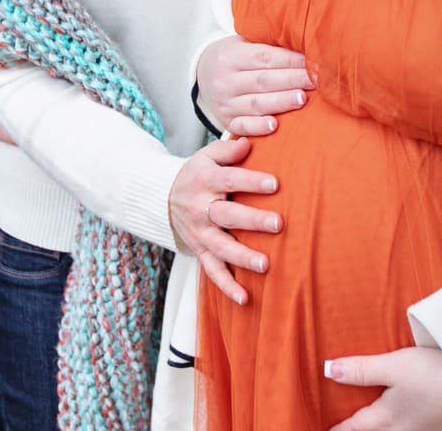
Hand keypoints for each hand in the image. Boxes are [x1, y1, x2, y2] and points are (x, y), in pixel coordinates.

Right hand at [168, 136, 282, 305]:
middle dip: (252, 221)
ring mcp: (200, 233)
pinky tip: (245, 298)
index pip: (230, 180)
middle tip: (278, 223)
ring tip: (265, 265)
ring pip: (221, 248)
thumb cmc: (197, 174)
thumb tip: (248, 142)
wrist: (163, 198)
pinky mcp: (200, 251)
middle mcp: (201, 209)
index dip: (252, 181)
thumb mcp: (207, 155)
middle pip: (228, 216)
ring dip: (242, 258)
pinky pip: (212, 271)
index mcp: (205, 181)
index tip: (275, 183)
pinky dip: (227, 286)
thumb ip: (228, 149)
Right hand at [197, 37, 313, 136]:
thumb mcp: (244, 43)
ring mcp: (225, 102)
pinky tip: (274, 126)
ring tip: (302, 99)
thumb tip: (307, 49)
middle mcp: (225, 80)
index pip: (264, 57)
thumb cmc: (235, 56)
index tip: (313, 63)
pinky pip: (242, 126)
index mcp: (231, 55)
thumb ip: (269, 46)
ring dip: (281, 102)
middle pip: (263, 80)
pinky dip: (257, 127)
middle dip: (291, 80)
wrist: (203, 74)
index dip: (290, 60)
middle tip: (314, 81)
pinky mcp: (226, 121)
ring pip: (255, 103)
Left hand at [324, 347, 441, 430]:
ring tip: (380, 420)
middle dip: (361, 430)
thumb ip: (363, 370)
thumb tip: (328, 371)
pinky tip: (415, 418)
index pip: (352, 428)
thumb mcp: (396, 366)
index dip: (337, 429)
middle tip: (349, 425)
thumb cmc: (437, 376)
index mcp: (386, 420)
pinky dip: (408, 427)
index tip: (326, 429)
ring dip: (386, 428)